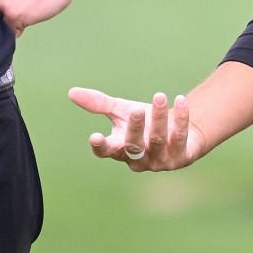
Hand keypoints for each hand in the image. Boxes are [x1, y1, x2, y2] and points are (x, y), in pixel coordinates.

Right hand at [68, 88, 207, 169]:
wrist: (178, 131)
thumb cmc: (143, 123)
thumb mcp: (120, 111)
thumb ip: (99, 104)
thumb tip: (71, 92)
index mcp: (120, 149)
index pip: (107, 152)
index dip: (101, 146)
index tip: (95, 136)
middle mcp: (139, 158)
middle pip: (134, 146)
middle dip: (135, 128)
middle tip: (136, 109)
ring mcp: (161, 160)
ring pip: (158, 140)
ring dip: (159, 118)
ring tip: (159, 96)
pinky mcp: (182, 156)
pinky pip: (180, 137)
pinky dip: (181, 118)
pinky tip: (180, 100)